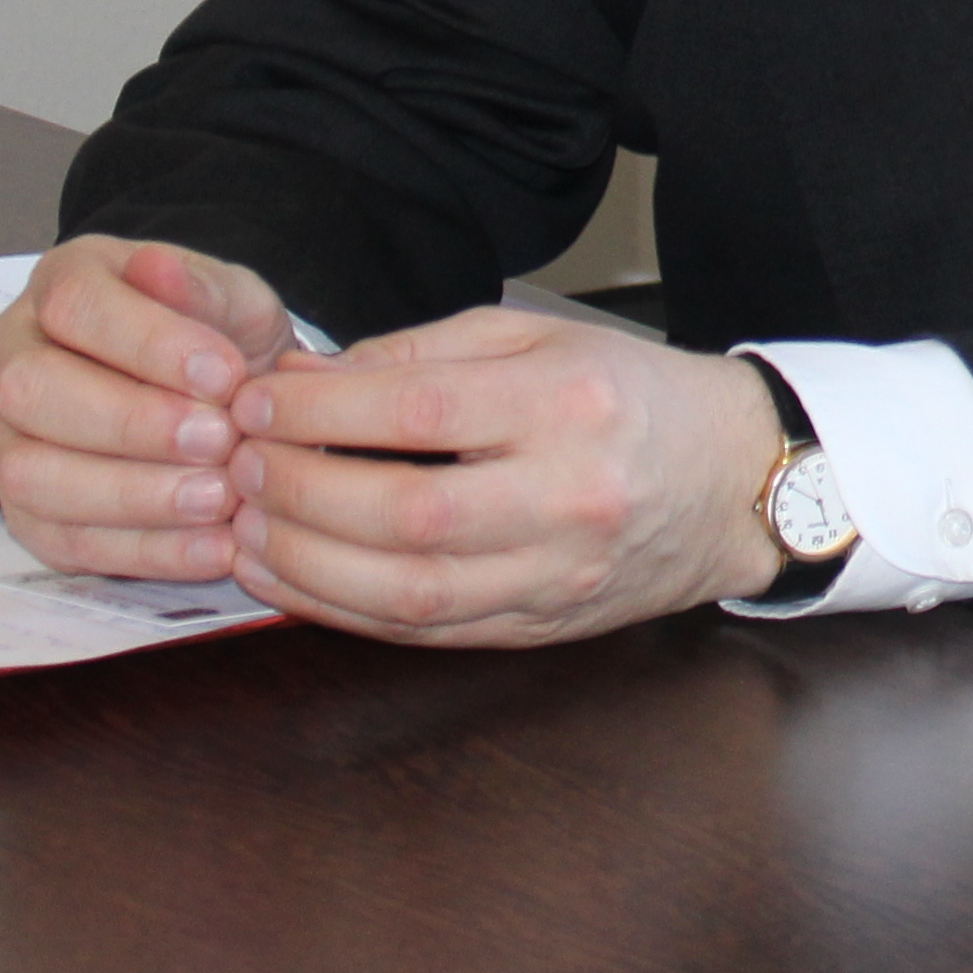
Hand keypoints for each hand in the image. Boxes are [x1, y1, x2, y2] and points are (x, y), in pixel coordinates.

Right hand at [0, 235, 302, 580]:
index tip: (225, 375)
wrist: (222, 397)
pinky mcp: (28, 513)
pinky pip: (62, 540)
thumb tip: (156, 266)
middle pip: (32, 392)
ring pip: (30, 475)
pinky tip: (212, 548)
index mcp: (61, 286)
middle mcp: (14, 358)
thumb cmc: (217, 338)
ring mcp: (8, 439)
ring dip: (130, 494)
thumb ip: (201, 287)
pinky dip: (142, 550)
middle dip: (130, 423)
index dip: (147, 343)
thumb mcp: (232, 297)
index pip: (74, 305)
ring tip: (219, 498)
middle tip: (220, 440)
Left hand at [219, 307, 790, 647]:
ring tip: (245, 527)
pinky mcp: (542, 627)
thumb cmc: (632, 397)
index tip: (256, 401)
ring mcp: (557, 574)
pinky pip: (424, 633)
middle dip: (299, 489)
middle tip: (238, 465)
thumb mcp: (542, 338)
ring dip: (304, 564)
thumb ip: (424, 352)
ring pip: (407, 590)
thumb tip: (307, 381)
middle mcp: (568, 496)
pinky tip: (293, 579)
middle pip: (404, 510)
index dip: (319, 410)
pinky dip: (342, 611)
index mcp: (570, 404)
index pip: (420, 410)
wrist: (734, 480)